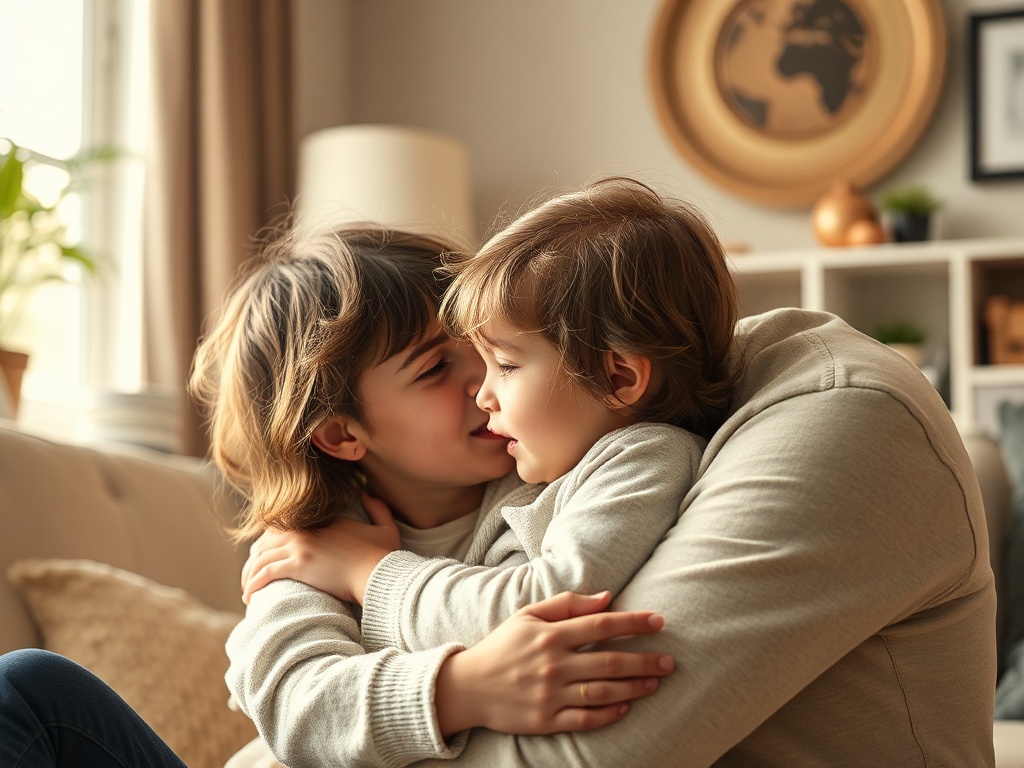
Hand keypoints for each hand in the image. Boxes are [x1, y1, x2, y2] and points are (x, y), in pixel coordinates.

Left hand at [241, 493, 399, 604]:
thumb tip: (368, 494)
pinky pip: (265, 572)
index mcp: (322, 523)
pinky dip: (253, 583)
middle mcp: (306, 532)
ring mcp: (300, 547)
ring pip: (261, 557)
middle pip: (266, 541)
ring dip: (249, 573)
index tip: (265, 555)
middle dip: (254, 558)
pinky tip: (248, 595)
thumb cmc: (382, 556)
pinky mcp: (297, 565)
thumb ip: (378, 508)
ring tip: (247, 589)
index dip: (270, 541)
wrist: (377, 572)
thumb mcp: (385, 528)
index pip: (285, 528)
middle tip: (250, 574)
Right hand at [434, 591, 673, 734]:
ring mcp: (550, 695)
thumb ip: (567, 604)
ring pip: (603, 692)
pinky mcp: (547, 721)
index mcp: (550, 635)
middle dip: (644, 660)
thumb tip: (607, 597)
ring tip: (655, 682)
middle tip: (670, 661)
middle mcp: (553, 664)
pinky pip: (585, 719)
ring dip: (634, 688)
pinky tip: (626, 706)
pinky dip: (609, 714)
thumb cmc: (502, 646)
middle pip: (610, 661)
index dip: (633, 622)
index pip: (601, 625)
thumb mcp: (528, 615)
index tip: (659, 621)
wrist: (467, 687)